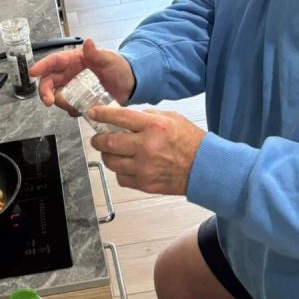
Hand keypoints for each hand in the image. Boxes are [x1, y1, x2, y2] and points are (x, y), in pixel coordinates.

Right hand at [28, 38, 134, 112]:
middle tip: (49, 102)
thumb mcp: (109, 59)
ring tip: (76, 106)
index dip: (41, 66)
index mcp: (73, 60)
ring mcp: (73, 88)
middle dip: (45, 92)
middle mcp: (69, 74)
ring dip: (61, 103)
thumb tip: (88, 42)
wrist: (130, 85)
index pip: (53, 61)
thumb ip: (97, 53)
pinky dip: (72, 110)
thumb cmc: (119, 67)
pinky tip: (82, 110)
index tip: (32, 73)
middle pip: (49, 82)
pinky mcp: (79, 101)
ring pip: (57, 96)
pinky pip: (69, 107)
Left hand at [88, 106, 205, 196]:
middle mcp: (146, 146)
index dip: (101, 115)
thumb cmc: (191, 142)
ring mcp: (145, 168)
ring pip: (111, 162)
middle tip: (97, 138)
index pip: (119, 117)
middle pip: (108, 142)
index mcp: (154, 126)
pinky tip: (127, 165)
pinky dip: (120, 171)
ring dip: (107, 156)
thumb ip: (147, 115)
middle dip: (98, 139)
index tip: (92, 114)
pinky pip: (121, 178)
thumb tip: (125, 116)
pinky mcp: (145, 184)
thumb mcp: (172, 118)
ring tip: (112, 152)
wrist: (206, 168)